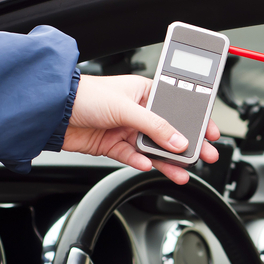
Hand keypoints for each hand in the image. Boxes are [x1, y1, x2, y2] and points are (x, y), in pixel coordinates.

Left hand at [62, 74, 219, 184]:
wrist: (52, 111)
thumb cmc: (85, 95)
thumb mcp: (126, 107)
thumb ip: (155, 126)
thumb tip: (178, 140)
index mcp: (145, 92)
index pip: (179, 107)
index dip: (196, 120)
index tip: (211, 133)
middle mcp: (138, 111)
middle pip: (169, 131)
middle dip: (187, 145)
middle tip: (205, 156)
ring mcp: (126, 129)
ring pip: (153, 148)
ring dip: (167, 160)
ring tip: (181, 171)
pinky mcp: (113, 145)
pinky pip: (134, 157)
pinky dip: (141, 162)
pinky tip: (147, 165)